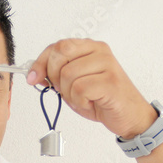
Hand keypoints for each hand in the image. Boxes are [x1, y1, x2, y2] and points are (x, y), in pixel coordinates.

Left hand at [26, 38, 156, 138]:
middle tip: (68, 91)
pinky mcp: (110, 81)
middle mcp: (99, 51)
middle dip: (55, 77)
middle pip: (60, 54)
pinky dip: (80, 102)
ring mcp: (107, 64)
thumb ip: (57, 75)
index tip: (32, 78)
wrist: (130, 116)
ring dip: (70, 94)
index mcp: (90, 47)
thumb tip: (34, 73)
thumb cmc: (103, 99)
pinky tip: (92, 102)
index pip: (57, 46)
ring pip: (67, 74)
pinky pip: (79, 89)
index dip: (41, 62)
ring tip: (85, 98)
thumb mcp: (74, 85)